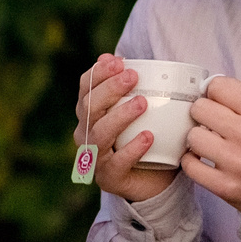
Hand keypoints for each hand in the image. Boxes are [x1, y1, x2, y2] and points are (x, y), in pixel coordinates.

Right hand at [76, 53, 179, 204]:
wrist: (154, 182)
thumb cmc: (148, 140)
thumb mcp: (144, 111)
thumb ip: (138, 88)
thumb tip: (129, 60)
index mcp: (89, 114)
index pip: (86, 87)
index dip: (98, 73)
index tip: (119, 61)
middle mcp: (85, 134)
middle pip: (89, 107)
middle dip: (109, 89)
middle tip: (132, 76)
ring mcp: (95, 158)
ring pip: (99, 133)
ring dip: (120, 115)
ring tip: (142, 103)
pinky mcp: (108, 178)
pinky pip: (117, 163)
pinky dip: (132, 149)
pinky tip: (148, 136)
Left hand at [182, 75, 240, 217]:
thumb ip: (238, 100)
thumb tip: (204, 88)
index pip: (218, 86)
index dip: (213, 93)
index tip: (216, 103)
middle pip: (199, 108)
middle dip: (202, 115)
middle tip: (210, 125)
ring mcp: (236, 162)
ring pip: (192, 136)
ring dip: (196, 140)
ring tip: (208, 145)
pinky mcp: (224, 185)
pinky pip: (189, 165)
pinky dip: (192, 162)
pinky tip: (203, 161)